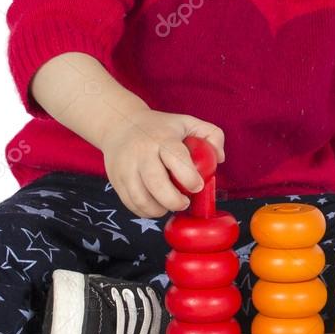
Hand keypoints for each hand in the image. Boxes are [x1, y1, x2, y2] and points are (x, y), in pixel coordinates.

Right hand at [101, 108, 225, 218]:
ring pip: (141, 199)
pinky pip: (131, 204)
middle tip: (184, 202)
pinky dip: (145, 211)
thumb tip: (219, 159)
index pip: (176, 159)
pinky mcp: (116, 179)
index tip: (197, 186)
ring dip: (159, 209)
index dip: (189, 178)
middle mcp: (141, 152)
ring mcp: (126, 167)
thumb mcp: (187, 122)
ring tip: (169, 205)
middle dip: (175, 201)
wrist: (120, 123)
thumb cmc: (160, 127)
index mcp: (162, 137)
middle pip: (156, 184)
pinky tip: (155, 204)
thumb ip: (211, 135)